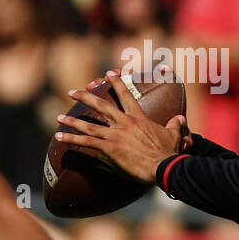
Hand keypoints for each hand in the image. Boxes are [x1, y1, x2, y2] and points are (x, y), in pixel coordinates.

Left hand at [54, 70, 185, 183]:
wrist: (164, 165)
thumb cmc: (169, 151)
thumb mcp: (174, 134)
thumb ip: (175, 124)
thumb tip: (180, 118)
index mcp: (137, 117)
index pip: (125, 94)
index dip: (116, 82)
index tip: (107, 73)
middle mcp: (124, 123)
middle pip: (101, 105)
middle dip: (85, 97)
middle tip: (72, 92)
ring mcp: (116, 135)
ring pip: (89, 124)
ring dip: (72, 121)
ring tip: (58, 118)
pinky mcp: (110, 148)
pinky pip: (87, 142)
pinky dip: (72, 139)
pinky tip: (60, 137)